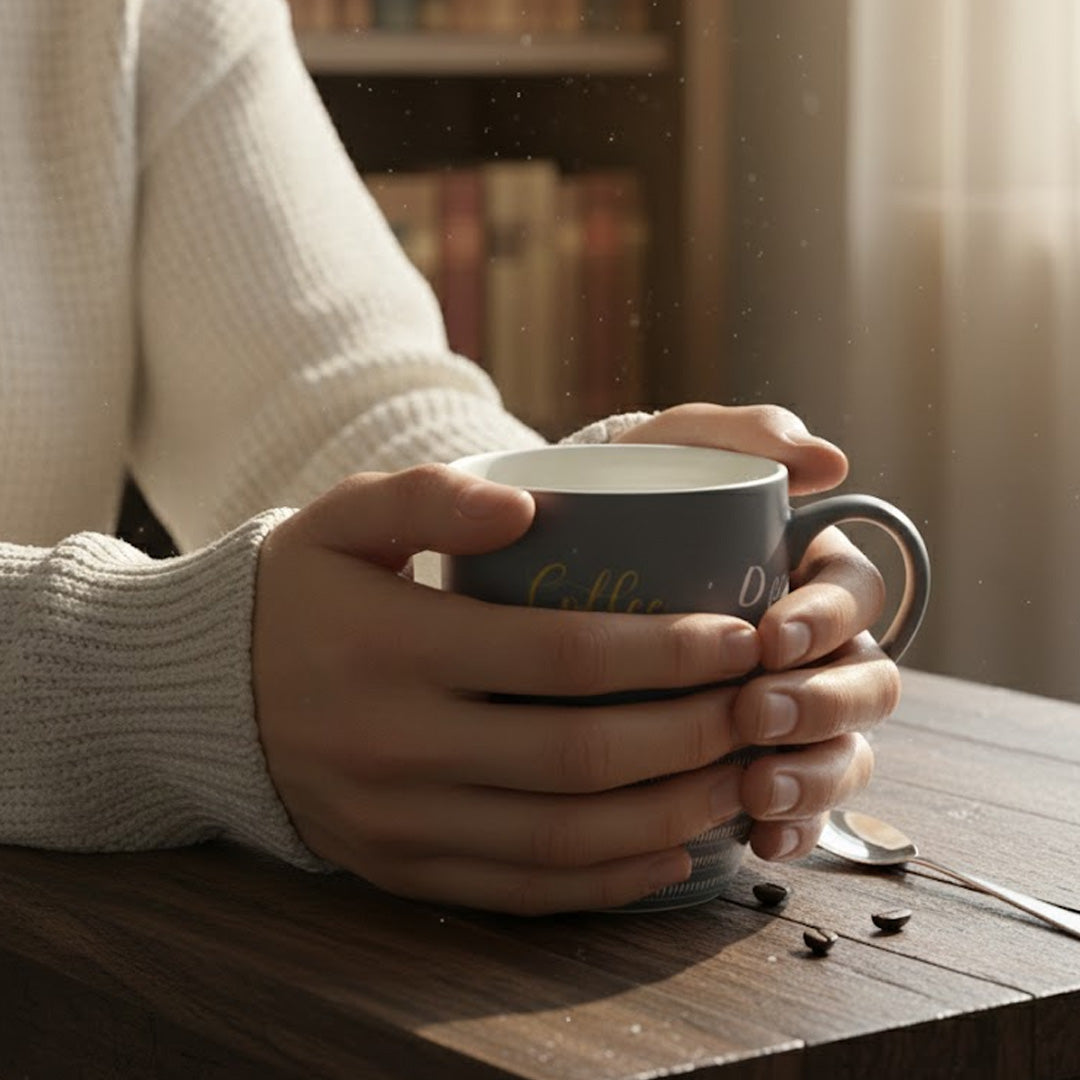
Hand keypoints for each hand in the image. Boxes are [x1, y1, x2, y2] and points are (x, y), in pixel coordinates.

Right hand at [253, 464, 764, 914]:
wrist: (209, 696)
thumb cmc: (302, 594)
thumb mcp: (343, 518)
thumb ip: (431, 498)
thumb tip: (528, 509)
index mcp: (391, 648)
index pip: (561, 657)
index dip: (667, 651)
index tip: (739, 635)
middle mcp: (396, 746)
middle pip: (580, 757)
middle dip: (692, 735)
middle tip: (758, 705)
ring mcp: (398, 822)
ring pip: (564, 837)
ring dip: (671, 812)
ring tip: (738, 776)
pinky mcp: (401, 868)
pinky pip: (522, 889)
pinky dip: (608, 878)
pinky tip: (670, 847)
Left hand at [615, 403, 901, 860]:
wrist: (542, 568)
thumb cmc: (616, 499)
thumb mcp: (661, 450)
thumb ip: (734, 432)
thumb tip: (829, 461)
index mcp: (804, 569)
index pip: (855, 593)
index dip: (828, 620)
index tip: (771, 638)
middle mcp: (811, 644)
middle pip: (867, 681)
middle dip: (825, 705)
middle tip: (757, 714)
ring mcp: (790, 709)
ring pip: (845, 751)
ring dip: (816, 775)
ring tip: (758, 790)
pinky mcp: (758, 763)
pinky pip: (803, 808)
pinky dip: (793, 825)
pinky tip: (761, 837)